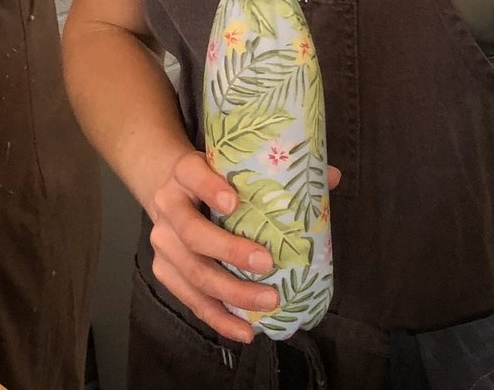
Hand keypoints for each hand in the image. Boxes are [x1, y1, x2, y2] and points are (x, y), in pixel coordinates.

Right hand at [148, 149, 282, 343]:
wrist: (170, 187)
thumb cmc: (213, 175)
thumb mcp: (232, 163)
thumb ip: (278, 168)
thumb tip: (331, 177)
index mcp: (184, 170)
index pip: (193, 175)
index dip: (210, 188)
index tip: (235, 202)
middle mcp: (167, 205)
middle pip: (192, 232)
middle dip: (229, 250)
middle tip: (267, 263)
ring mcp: (162, 242)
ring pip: (193, 272)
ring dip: (231, 292)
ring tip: (268, 301)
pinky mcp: (164, 270)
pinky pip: (191, 299)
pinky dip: (219, 318)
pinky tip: (245, 330)